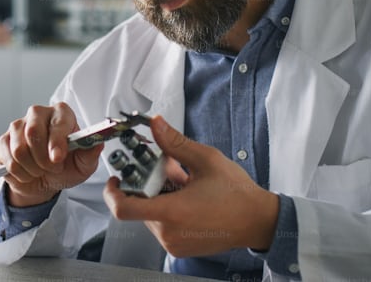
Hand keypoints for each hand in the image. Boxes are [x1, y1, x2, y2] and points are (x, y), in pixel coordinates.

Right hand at [0, 102, 103, 206]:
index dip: (56, 142)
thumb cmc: (66, 167)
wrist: (45, 181)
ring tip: (40, 170)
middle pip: (33, 132)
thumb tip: (97, 143)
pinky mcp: (4, 140)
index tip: (58, 159)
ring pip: (19, 150)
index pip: (57, 122)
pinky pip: (8, 160)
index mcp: (61, 113)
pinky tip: (27, 172)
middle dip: (43, 158)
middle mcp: (38, 114)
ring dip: (32, 168)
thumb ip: (91, 153)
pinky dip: (20, 173)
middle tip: (52, 168)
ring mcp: (18, 125)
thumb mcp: (84, 164)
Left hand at [102, 115, 278, 257]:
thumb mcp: (205, 160)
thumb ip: (175, 143)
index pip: (124, 209)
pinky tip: (186, 196)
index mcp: (172, 212)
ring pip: (151, 216)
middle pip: (139, 207)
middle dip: (147, 186)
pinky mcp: (181, 247)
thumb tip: (155, 124)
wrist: (258, 221)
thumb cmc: (236, 193)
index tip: (115, 179)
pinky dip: (168, 209)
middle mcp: (169, 233)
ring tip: (182, 182)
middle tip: (166, 169)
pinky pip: (163, 226)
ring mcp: (175, 243)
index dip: (112, 193)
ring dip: (159, 197)